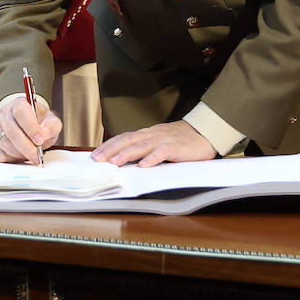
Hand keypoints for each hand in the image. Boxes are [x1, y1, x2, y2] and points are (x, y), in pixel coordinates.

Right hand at [0, 96, 60, 163]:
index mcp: (19, 104)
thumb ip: (51, 126)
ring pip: (4, 144)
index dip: (30, 127)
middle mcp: (5, 113)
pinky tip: (20, 156)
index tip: (40, 140)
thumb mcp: (50, 120)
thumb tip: (44, 135)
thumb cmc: (38, 121)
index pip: (21, 112)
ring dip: (19, 154)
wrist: (27, 123)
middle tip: (37, 156)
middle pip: (11, 131)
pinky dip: (11, 159)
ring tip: (31, 155)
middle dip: (26, 147)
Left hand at [91, 120, 215, 167]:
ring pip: (142, 146)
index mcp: (146, 134)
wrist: (203, 133)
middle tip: (98, 160)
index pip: (123, 138)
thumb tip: (124, 160)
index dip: (109, 145)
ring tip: (115, 163)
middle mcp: (151, 135)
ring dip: (127, 154)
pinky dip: (152, 158)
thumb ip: (144, 148)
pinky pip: (162, 152)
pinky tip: (144, 166)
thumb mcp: (158, 141)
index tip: (95, 154)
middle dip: (111, 150)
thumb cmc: (179, 140)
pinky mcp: (175, 147)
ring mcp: (163, 140)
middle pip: (128, 140)